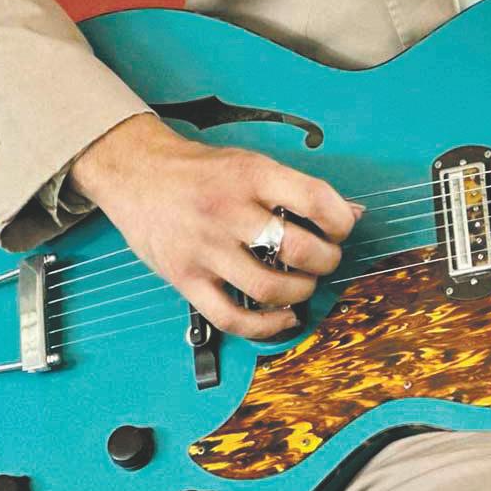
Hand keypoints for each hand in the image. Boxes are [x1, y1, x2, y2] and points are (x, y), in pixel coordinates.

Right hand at [65, 113, 362, 338]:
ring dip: (300, 293)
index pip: (314, 200)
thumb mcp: (251, 163)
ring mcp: (205, 249)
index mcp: (251, 176)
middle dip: (326, 261)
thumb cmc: (199, 170)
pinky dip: (265, 326)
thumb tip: (352, 212)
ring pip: (269, 288)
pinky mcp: (186, 278)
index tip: (341, 228)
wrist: (137, 173)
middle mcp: (229, 212)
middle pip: (297, 249)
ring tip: (304, 285)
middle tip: (325, 259)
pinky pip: (232, 317)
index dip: (340, 221)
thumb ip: (298, 189)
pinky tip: (282, 318)